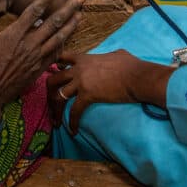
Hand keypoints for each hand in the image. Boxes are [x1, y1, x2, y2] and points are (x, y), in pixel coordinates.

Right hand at [0, 0, 83, 107]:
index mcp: (15, 34)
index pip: (36, 10)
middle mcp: (29, 44)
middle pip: (53, 22)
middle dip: (69, 8)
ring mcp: (36, 58)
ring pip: (58, 38)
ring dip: (71, 25)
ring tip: (81, 14)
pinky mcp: (38, 70)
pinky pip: (55, 54)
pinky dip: (63, 44)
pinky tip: (68, 38)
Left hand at [48, 50, 173, 134]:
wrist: (138, 76)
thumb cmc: (132, 65)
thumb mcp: (117, 54)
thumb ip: (108, 55)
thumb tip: (113, 56)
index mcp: (84, 59)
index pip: (61, 58)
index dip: (54, 67)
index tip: (53, 74)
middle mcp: (78, 69)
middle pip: (53, 79)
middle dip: (49, 92)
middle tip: (51, 103)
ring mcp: (81, 82)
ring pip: (59, 96)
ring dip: (56, 111)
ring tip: (57, 122)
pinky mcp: (88, 95)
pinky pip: (74, 111)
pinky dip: (72, 122)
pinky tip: (74, 131)